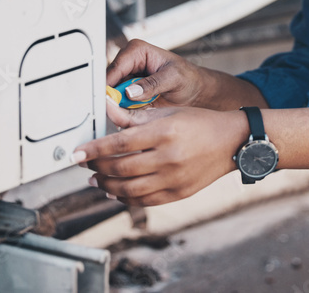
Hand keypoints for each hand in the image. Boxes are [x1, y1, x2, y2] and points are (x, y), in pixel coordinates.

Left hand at [73, 98, 248, 205]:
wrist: (232, 142)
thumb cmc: (200, 123)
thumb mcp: (168, 112)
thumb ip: (135, 116)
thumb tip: (107, 108)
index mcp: (164, 132)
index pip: (119, 144)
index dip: (93, 150)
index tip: (76, 153)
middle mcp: (168, 158)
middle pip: (120, 168)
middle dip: (96, 167)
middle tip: (85, 163)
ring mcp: (173, 179)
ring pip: (128, 189)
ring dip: (106, 185)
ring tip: (95, 178)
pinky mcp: (177, 194)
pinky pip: (143, 201)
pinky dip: (124, 198)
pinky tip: (115, 190)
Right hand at [106, 39, 211, 108]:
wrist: (196, 92)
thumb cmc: (189, 78)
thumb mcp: (174, 78)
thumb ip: (152, 84)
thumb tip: (131, 91)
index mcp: (137, 51)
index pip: (116, 67)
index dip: (109, 84)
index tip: (108, 100)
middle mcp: (128, 64)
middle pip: (109, 82)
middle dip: (113, 98)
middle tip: (120, 112)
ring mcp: (127, 80)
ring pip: (112, 95)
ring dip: (119, 107)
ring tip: (134, 114)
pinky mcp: (129, 94)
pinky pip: (119, 105)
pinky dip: (124, 112)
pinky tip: (134, 116)